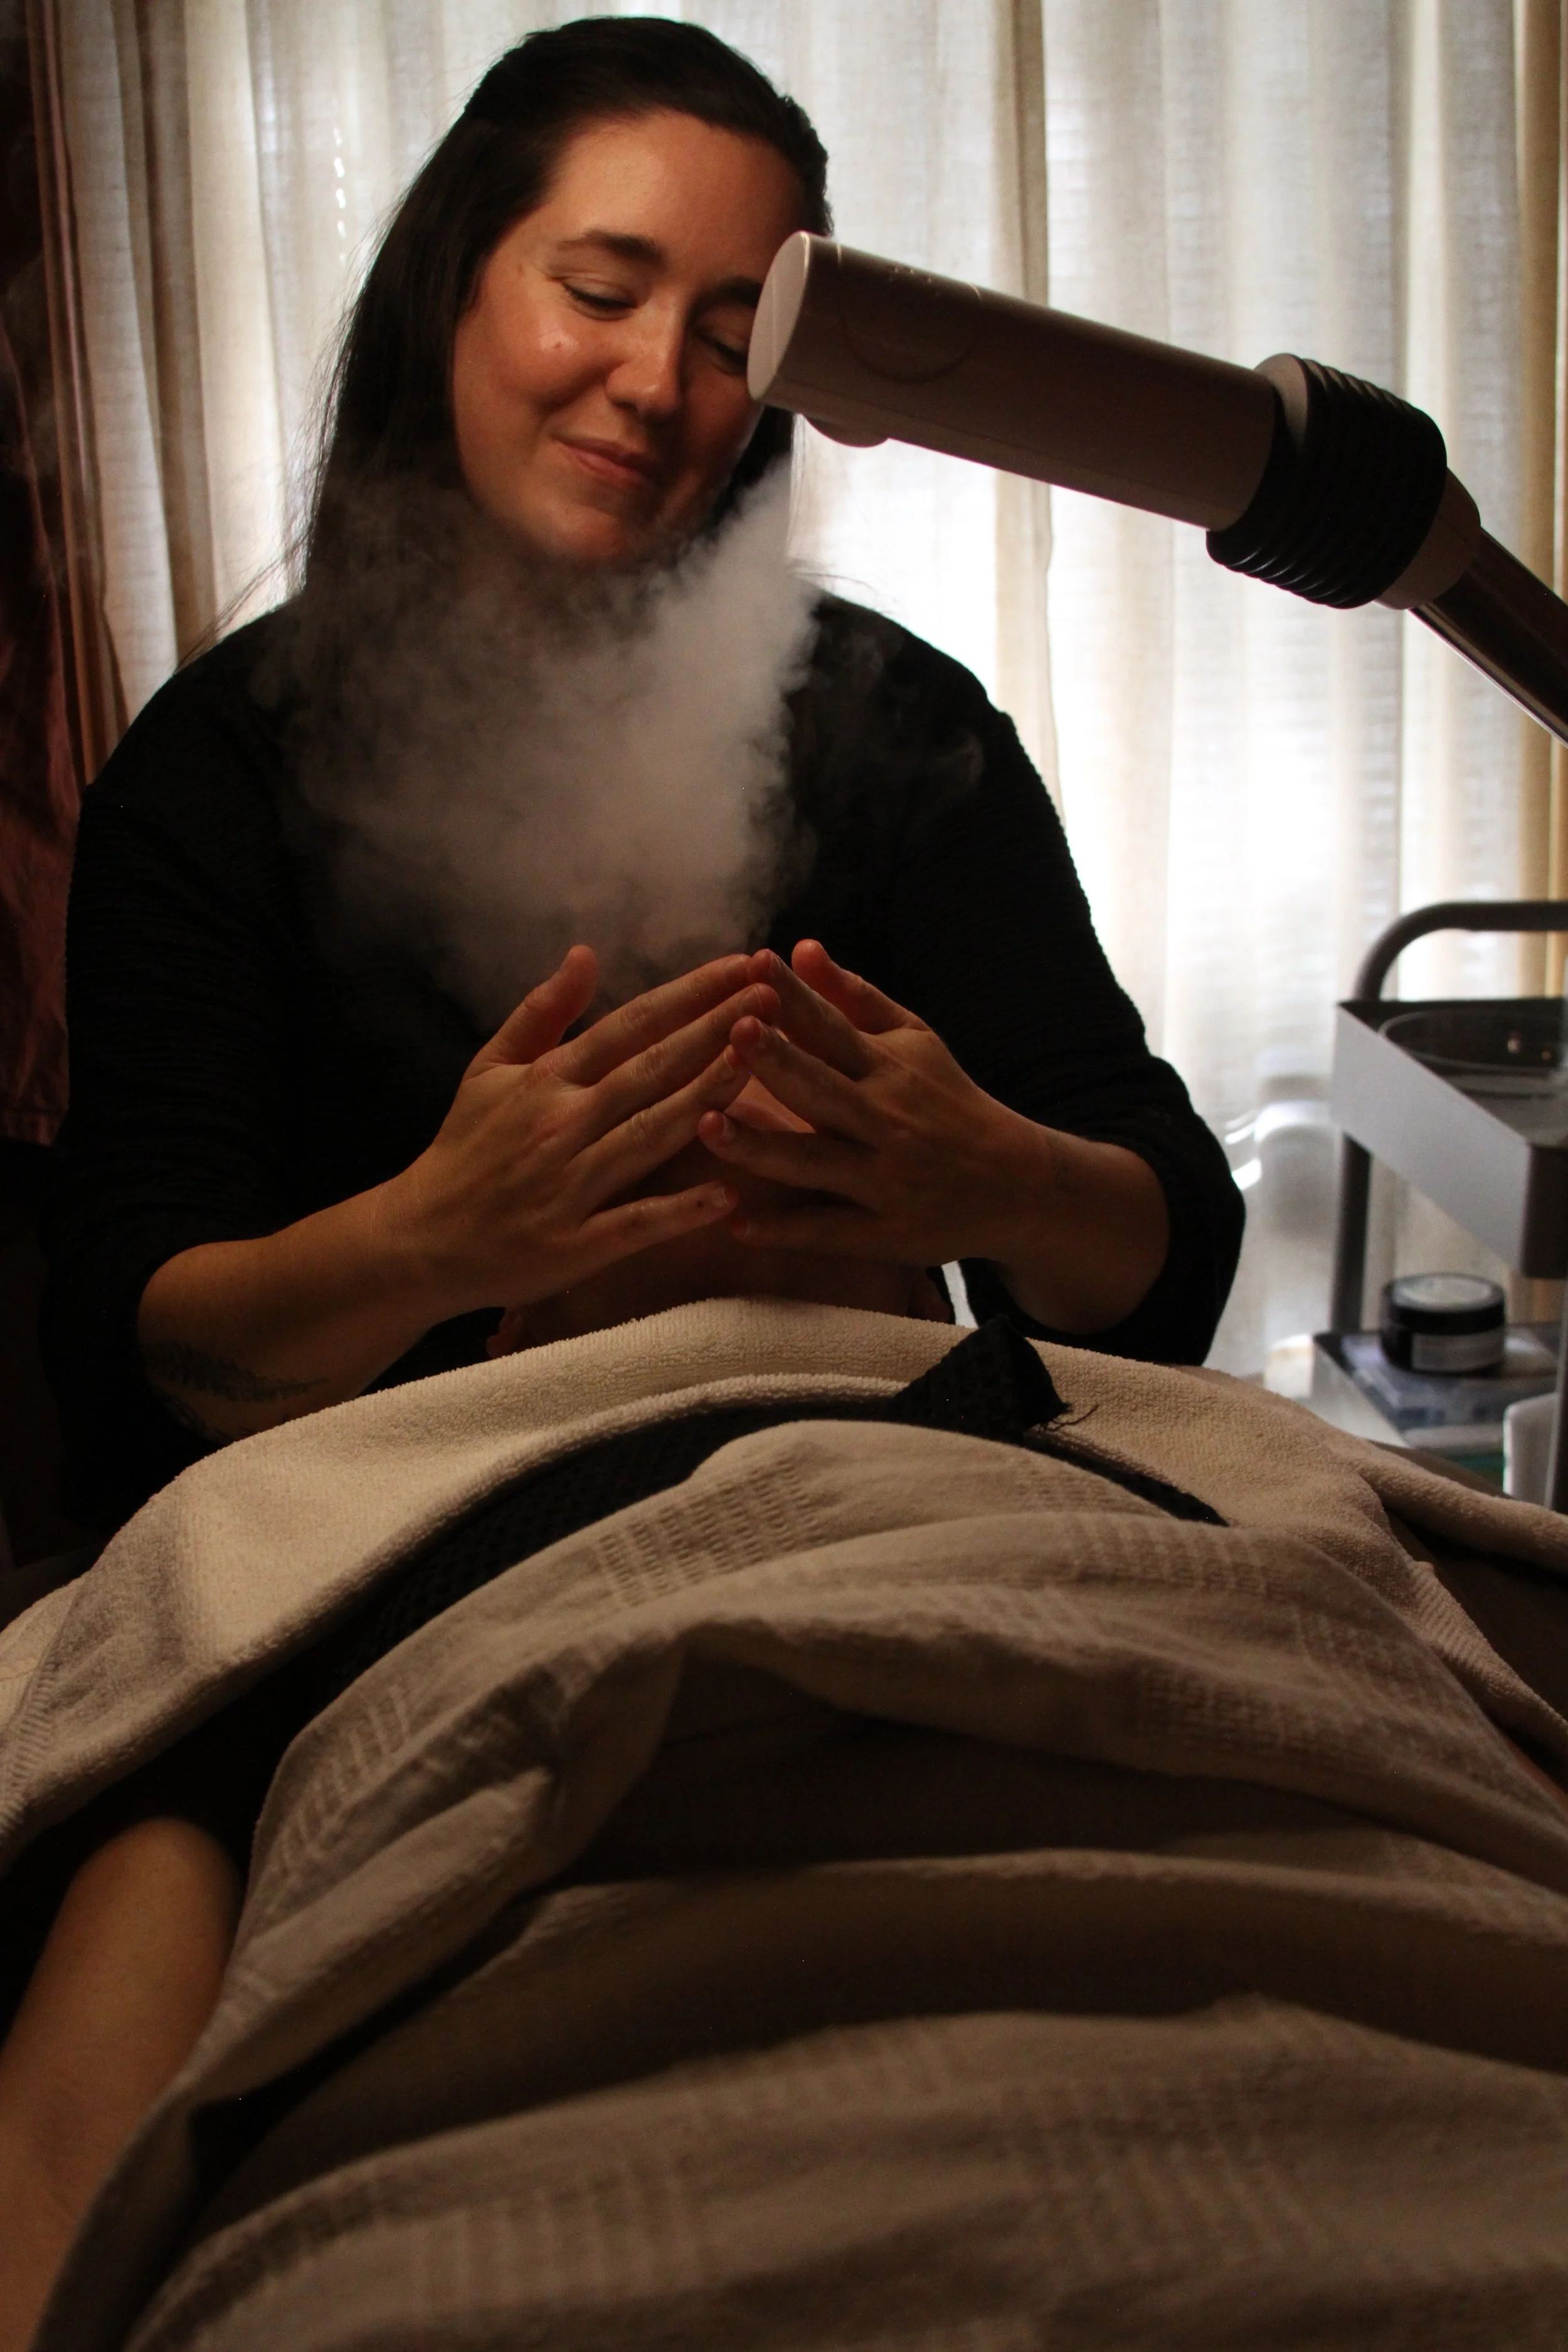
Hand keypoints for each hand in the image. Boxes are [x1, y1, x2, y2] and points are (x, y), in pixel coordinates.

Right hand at [384, 945, 777, 1317]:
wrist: (420, 1239)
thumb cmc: (464, 1150)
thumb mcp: (489, 1069)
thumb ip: (542, 1012)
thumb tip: (586, 954)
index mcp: (548, 1079)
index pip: (631, 1025)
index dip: (690, 994)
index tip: (742, 965)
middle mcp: (562, 1124)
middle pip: (652, 1070)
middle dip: (717, 1030)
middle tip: (775, 996)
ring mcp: (570, 1186)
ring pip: (651, 1135)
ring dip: (709, 1098)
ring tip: (764, 1065)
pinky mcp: (574, 1245)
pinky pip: (635, 1224)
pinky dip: (679, 1211)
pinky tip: (728, 1195)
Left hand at [698, 941, 1168, 1331]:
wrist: (1015, 1182)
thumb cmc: (947, 1101)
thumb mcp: (913, 1041)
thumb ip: (854, 997)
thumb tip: (800, 946)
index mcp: (889, 1066)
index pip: (833, 1025)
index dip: (793, 997)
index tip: (754, 966)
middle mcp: (885, 1120)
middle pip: (821, 1090)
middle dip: (778, 1062)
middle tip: (734, 1032)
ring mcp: (884, 1179)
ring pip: (813, 1162)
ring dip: (760, 1147)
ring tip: (707, 1126)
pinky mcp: (885, 1234)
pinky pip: (827, 1232)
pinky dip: (783, 1230)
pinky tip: (736, 1222)